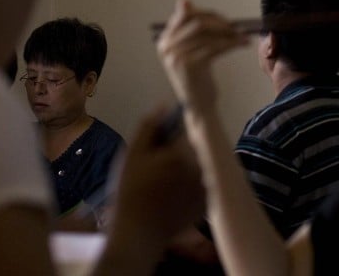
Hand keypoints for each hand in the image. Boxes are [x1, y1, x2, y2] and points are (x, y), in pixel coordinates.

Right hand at [104, 105, 205, 248]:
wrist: (138, 233)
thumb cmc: (130, 192)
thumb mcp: (133, 154)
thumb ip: (150, 126)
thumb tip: (165, 105)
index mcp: (183, 152)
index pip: (185, 127)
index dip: (170, 133)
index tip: (159, 142)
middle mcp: (201, 167)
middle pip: (194, 147)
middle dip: (179, 150)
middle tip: (157, 166)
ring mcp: (206, 187)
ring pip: (198, 165)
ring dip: (187, 166)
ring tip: (163, 182)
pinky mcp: (207, 202)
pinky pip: (202, 184)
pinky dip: (191, 184)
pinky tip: (172, 195)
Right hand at [156, 0, 250, 115]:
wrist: (198, 105)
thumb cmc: (197, 76)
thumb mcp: (190, 50)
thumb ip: (188, 28)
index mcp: (164, 39)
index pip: (186, 15)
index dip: (208, 15)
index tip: (226, 21)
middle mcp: (166, 46)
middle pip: (198, 22)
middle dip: (221, 23)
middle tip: (238, 28)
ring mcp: (176, 56)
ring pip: (209, 34)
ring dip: (230, 34)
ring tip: (244, 36)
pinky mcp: (190, 65)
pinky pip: (215, 47)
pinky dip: (232, 43)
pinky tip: (243, 44)